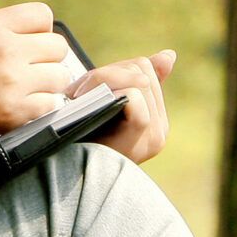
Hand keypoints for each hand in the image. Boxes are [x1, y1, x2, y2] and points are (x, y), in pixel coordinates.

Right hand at [0, 1, 74, 154]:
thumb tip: (13, 36)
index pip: (42, 14)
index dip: (40, 32)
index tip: (32, 46)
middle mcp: (3, 48)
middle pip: (58, 46)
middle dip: (47, 60)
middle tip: (31, 73)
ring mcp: (12, 80)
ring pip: (60, 77)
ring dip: (47, 87)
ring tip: (26, 94)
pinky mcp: (15, 111)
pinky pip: (50, 105)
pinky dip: (40, 110)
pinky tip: (20, 111)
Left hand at [69, 49, 175, 164]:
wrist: (67, 182)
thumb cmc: (79, 145)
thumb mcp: (105, 109)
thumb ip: (130, 84)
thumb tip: (169, 55)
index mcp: (156, 118)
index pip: (144, 68)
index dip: (113, 67)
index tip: (85, 84)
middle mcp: (162, 128)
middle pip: (141, 70)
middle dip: (105, 71)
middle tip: (75, 89)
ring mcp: (156, 135)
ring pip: (137, 80)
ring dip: (101, 79)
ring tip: (77, 95)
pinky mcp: (145, 139)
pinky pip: (134, 96)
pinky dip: (108, 91)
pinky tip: (84, 102)